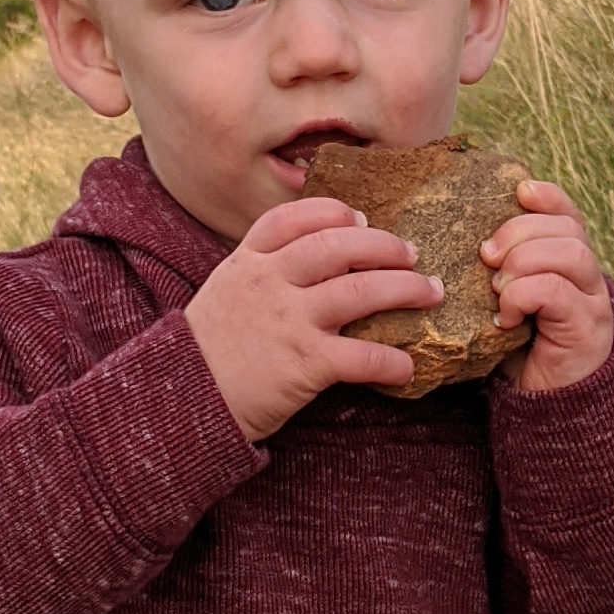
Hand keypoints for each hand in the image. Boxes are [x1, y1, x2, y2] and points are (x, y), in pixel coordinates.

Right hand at [185, 198, 443, 437]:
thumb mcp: (225, 293)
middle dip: (384, 246)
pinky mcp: (304, 364)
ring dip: (405, 290)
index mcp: (248, 261)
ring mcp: (289, 321)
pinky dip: (392, 361)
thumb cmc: (207, 351)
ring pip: (361, 292)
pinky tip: (407, 366)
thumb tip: (317, 258)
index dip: (333, 213)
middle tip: (412, 254)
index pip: (295, 219)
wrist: (182, 401)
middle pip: (339, 247)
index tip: (360, 217)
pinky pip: (362, 356)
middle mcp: (271, 282)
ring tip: (430, 292)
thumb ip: (261, 271)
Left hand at [484, 179, 613, 393]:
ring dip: (524, 262)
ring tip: (497, 288)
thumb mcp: (507, 302)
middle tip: (487, 256)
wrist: (546, 410)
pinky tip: (506, 317)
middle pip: (569, 230)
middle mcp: (590, 280)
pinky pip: (556, 291)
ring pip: (571, 253)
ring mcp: (592, 304)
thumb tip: (467, 238)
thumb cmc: (520, 352)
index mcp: (571, 266)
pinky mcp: (585, 329)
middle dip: (522, 231)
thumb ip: (501, 271)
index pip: (571, 216)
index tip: (519, 191)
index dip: (549, 197)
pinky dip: (523, 294)